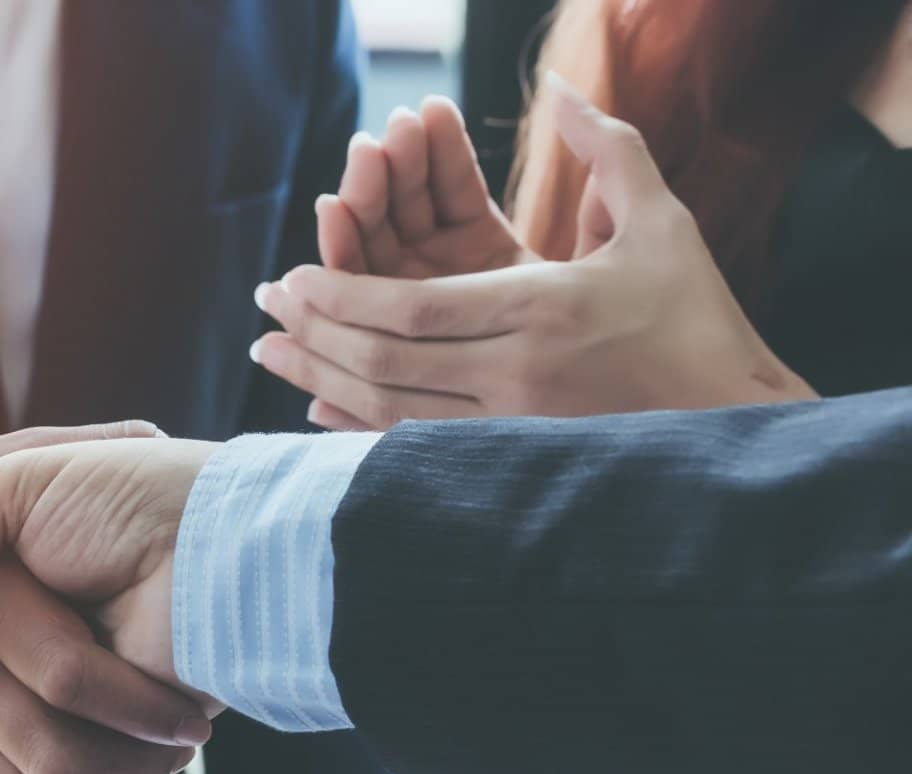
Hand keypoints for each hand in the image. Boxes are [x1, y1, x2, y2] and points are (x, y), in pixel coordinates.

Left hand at [257, 75, 813, 429]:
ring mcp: (512, 423)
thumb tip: (562, 88)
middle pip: (388, 358)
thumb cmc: (697, 314)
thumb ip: (608, 149)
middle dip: (315, 331)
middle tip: (265, 306)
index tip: (295, 276)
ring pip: (390, 406)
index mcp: (543, 310)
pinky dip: (358, 424)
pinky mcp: (510, 454)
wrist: (737, 416)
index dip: (344, 295)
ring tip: (270, 350)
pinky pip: (414, 442)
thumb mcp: (661, 220)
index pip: (416, 309)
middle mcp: (518, 373)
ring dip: (320, 376)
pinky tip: (317, 405)